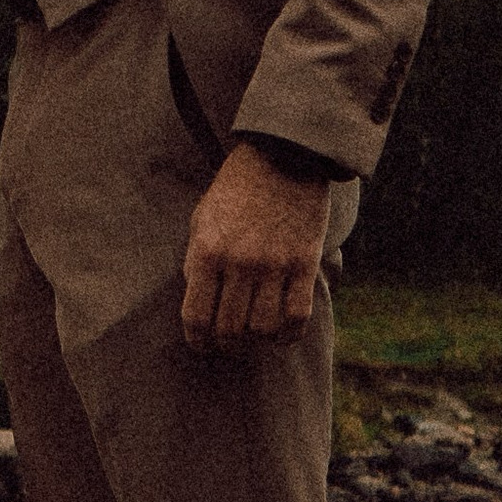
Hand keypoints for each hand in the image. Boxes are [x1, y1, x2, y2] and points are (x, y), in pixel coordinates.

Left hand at [179, 143, 329, 352]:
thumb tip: (199, 302)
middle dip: (226, 346)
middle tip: (229, 345)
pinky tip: (282, 334)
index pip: (196, 317)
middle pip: (230, 330)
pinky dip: (289, 334)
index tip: (201, 346)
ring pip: (263, 329)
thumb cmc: (237, 187)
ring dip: (257, 342)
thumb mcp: (202, 218)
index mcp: (206, 251)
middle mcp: (239, 262)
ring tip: (254, 338)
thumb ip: (196, 260)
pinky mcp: (305, 262)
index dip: (197, 341)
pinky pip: (298, 315)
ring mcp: (274, 264)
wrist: (284, 155)